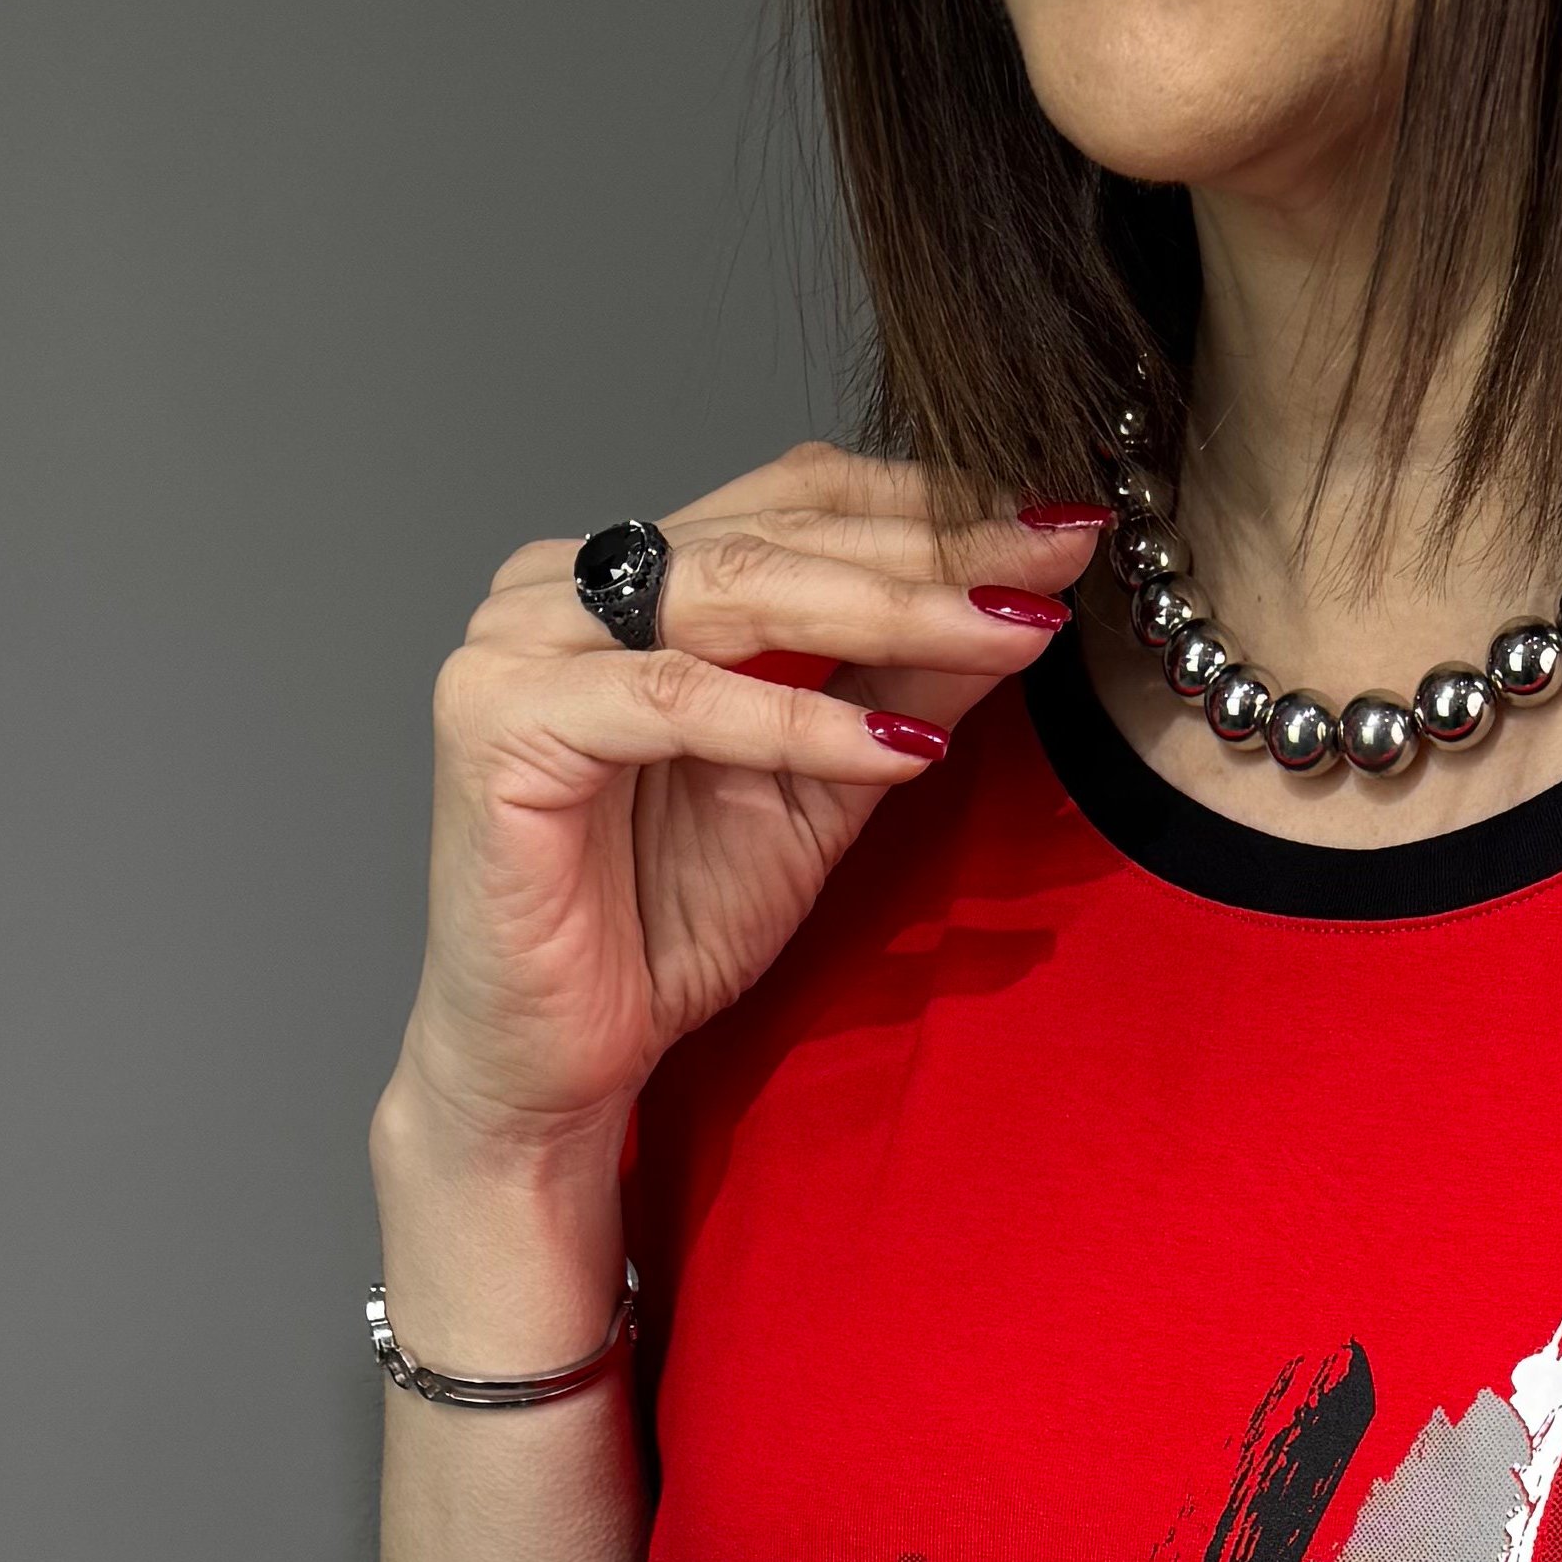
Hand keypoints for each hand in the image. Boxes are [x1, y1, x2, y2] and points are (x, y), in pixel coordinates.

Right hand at [382, 446, 1111, 1183]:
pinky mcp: (503, 723)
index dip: (928, 505)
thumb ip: (901, 694)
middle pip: (776, 535)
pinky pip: (678, 705)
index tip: (1058, 525)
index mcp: (631, 579)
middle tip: (1056, 555)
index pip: (795, 499)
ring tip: (1008, 630)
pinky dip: (795, 724)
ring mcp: (521, 644)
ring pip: (736, 598)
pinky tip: (900, 754)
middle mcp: (562, 583)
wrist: (556, 1062)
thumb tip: (1020, 606)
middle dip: (932, 551)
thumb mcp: (823, 795)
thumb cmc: (661, 928)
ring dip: (891, 614)